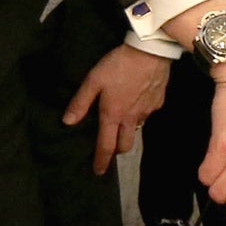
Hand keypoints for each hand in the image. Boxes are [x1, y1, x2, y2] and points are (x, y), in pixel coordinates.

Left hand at [63, 44, 169, 173]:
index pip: (106, 146)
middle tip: (110, 147)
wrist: (150, 53)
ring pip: (136, 129)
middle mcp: (131, 119)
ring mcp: (147, 112)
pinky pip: (147, 114)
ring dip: (127, 131)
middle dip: (117, 150)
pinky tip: (136, 100)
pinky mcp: (158, 103)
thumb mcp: (93, 81)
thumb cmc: (118, 66)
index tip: (98, 172)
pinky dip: (139, 113)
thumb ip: (80, 102)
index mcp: (112, 115)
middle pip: (125, 145)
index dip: (101, 161)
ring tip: (122, 120)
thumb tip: (67, 122)